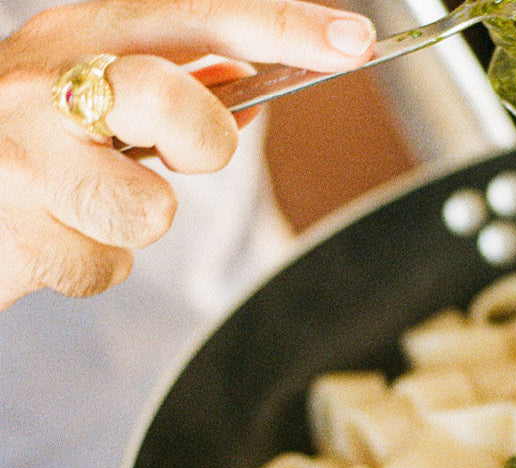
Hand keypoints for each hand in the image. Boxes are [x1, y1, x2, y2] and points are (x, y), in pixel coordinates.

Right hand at [0, 0, 375, 310]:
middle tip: (170, 156)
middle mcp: (48, 84)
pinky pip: (104, 269)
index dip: (284, 26)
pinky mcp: (13, 230)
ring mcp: (24, 156)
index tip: (355, 41)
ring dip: (130, 227)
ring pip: (148, 212)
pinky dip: (91, 266)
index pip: (199, 16)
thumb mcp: (84, 94)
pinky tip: (52, 235)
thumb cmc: (16, 144)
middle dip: (202, 142)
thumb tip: (251, 97)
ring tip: (83, 206)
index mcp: (80, 38)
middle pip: (175, 101)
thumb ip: (168, 89)